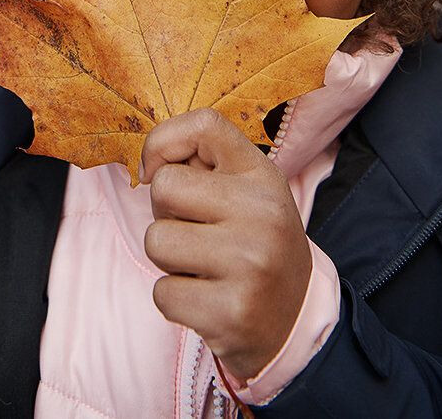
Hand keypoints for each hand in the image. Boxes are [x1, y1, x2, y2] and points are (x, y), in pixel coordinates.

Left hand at [140, 108, 311, 382]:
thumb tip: (148, 166)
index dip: (163, 141)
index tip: (156, 170)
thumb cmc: (252, 242)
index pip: (204, 124)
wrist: (294, 316)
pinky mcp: (233, 312)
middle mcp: (262, 213)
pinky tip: (206, 298)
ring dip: (167, 259)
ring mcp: (250, 264)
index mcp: (262, 175)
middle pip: (164, 187)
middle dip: (164, 212)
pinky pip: (163, 293)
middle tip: (193, 231)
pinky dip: (174, 298)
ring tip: (201, 265)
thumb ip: (200, 164)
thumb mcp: (244, 190)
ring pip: (156, 241)